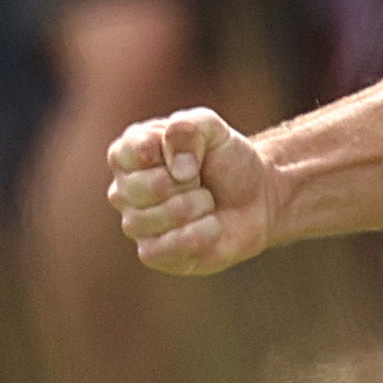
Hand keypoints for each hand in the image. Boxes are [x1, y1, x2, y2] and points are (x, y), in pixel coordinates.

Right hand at [107, 105, 273, 275]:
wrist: (258, 197)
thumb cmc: (226, 159)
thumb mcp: (212, 128)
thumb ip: (188, 128)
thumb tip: (176, 168)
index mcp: (127, 153)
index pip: (132, 151)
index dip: (168, 152)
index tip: (191, 154)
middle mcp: (124, 189)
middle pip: (143, 188)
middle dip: (187, 183)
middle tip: (202, 181)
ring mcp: (136, 223)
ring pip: (151, 219)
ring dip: (195, 208)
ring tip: (208, 202)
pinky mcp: (153, 254)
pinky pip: (159, 250)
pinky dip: (196, 237)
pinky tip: (211, 226)